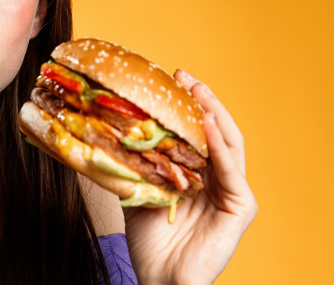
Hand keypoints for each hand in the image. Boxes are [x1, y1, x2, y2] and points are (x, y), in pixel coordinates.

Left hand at [122, 69, 257, 284]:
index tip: (170, 78)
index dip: (186, 104)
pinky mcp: (241, 207)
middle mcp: (218, 179)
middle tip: (184, 75)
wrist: (158, 278)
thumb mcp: (135, 191)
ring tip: (197, 91)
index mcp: (198, 174)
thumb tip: (99, 130)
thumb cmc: (148, 242)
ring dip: (213, 114)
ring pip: (228, 143)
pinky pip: (232, 170)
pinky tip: (207, 124)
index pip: (196, 131)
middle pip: (215, 131)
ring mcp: (232, 192)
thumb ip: (130, 164)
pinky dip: (220, 145)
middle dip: (201, 100)